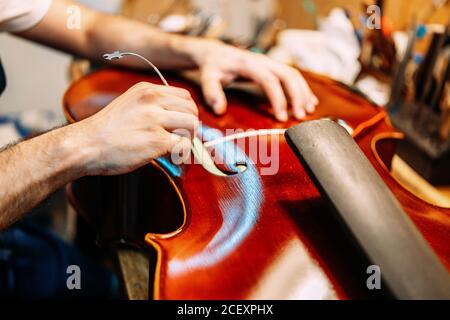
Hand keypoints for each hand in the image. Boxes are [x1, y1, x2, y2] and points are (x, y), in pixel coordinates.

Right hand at [72, 82, 198, 174]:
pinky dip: (180, 153)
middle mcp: (153, 100)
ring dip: (188, 139)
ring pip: (192, 126)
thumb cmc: (106, 131)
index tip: (181, 125)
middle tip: (180, 139)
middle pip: (192, 110)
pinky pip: (184, 146)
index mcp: (147, 90)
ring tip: (174, 148)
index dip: (188, 112)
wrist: (85, 146)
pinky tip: (169, 156)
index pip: (185, 96)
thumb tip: (179, 118)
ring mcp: (155, 120)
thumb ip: (153, 107)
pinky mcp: (157, 141)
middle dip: (191, 127)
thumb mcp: (130, 105)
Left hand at [190, 39, 317, 121]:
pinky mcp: (272, 67)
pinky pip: (292, 75)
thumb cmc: (213, 67)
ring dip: (303, 92)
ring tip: (308, 110)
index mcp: (249, 64)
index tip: (281, 118)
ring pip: (293, 74)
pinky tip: (309, 101)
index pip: (269, 80)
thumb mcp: (208, 78)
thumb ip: (212, 93)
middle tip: (300, 116)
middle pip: (287, 75)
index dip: (277, 99)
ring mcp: (269, 63)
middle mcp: (263, 61)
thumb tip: (220, 110)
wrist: (216, 52)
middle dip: (297, 96)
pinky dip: (302, 88)